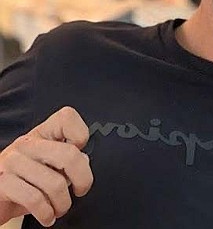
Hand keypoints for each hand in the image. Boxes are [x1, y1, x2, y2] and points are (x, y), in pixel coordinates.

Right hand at [0, 106, 93, 226]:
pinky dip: (46, 213)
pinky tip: (47, 216)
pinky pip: (35, 199)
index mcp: (42, 133)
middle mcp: (27, 144)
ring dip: (63, 203)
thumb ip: (67, 160)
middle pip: (69, 154)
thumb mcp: (47, 165)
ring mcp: (13, 161)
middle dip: (83, 179)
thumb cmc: (25, 180)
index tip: (80, 152)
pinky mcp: (2, 183)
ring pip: (55, 183)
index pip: (67, 117)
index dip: (80, 134)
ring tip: (60, 208)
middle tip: (80, 190)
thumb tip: (83, 161)